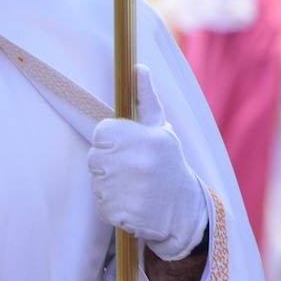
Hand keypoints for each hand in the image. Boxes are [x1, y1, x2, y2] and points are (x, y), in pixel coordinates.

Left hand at [89, 65, 207, 260]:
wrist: (186, 211)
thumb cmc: (169, 164)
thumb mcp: (161, 129)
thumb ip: (145, 99)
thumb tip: (138, 67)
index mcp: (142, 138)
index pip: (100, 133)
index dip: (112, 141)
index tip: (129, 149)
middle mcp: (134, 163)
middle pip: (94, 158)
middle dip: (109, 163)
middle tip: (133, 169)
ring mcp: (126, 190)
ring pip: (96, 181)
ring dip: (109, 185)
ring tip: (134, 186)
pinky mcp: (120, 213)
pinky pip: (101, 204)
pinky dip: (112, 205)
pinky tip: (132, 202)